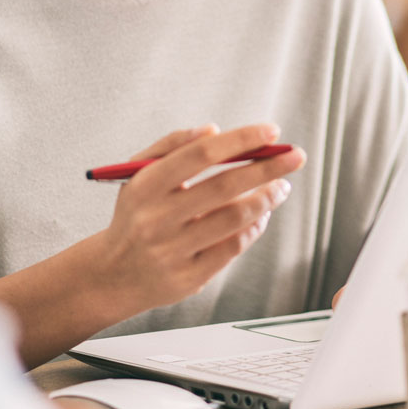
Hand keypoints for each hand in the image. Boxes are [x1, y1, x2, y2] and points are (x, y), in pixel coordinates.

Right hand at [93, 124, 305, 319]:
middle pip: (223, 186)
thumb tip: (212, 130)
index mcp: (145, 185)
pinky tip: (261, 215)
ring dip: (266, 199)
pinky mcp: (187, 278)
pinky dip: (253, 228)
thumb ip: (172, 145)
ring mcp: (172, 251)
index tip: (270, 131)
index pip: (200, 154)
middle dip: (266, 168)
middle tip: (294, 156)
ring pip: (233, 219)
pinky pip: (232, 248)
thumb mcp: (139, 173)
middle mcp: (157, 218)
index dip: (239, 140)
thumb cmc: (135, 214)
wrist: (113, 273)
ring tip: (281, 186)